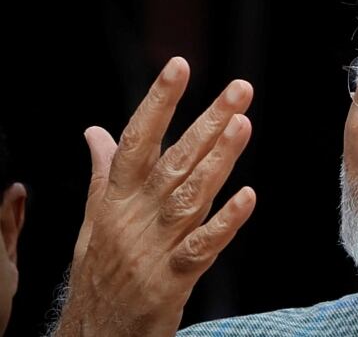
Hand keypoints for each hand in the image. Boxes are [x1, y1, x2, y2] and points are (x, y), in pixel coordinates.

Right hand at [52, 57, 255, 336]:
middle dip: (208, 121)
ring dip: (219, 160)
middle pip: (174, 161)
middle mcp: (134, 216)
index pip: (137, 139)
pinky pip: (201, 247)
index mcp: (115, 198)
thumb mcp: (94, 219)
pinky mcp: (172, 280)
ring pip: (190, 196)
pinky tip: (247, 197)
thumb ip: (103, 173)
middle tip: (240, 89)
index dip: (158, 101)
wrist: (93, 332)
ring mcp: (154, 248)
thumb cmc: (99, 272)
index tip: (179, 65)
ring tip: (243, 125)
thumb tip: (97, 131)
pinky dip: (224, 222)